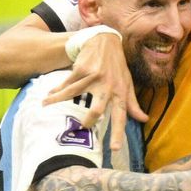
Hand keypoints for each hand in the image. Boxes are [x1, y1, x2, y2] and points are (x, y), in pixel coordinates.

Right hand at [44, 31, 145, 162]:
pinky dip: (56, 91)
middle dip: (88, 120)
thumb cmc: (117, 66)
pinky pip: (66, 85)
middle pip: (96, 108)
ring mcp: (93, 77)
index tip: (114, 149)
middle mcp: (107, 86)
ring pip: (74, 95)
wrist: (105, 41)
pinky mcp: (81, 70)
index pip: (121, 116)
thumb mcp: (127, 83)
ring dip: (58, 102)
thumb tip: (143, 119)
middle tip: (81, 127)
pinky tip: (49, 96)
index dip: (118, 133)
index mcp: (120, 93)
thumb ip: (133, 103)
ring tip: (47, 107)